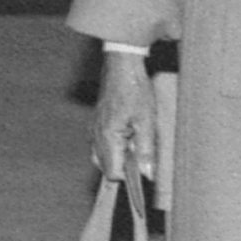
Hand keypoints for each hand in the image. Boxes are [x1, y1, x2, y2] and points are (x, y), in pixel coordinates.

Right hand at [92, 46, 156, 182]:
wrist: (122, 65)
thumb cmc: (135, 89)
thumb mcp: (147, 121)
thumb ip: (146, 150)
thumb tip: (147, 175)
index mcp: (107, 138)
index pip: (113, 174)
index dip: (128, 176)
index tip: (141, 167)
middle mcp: (96, 136)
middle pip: (106, 167)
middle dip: (123, 165)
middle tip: (138, 147)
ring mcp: (94, 129)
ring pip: (102, 157)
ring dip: (118, 155)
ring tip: (133, 138)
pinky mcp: (96, 123)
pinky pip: (101, 144)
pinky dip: (113, 146)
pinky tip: (127, 131)